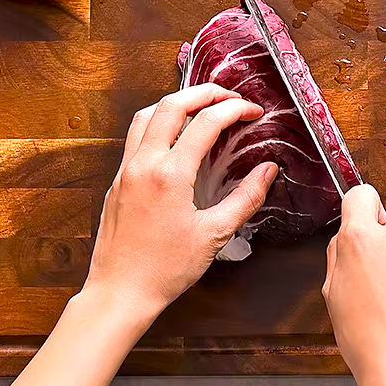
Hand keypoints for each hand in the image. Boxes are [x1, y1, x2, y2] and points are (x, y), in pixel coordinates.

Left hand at [84, 83, 277, 318]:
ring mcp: (126, 170)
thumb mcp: (214, 235)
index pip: (206, 122)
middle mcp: (144, 164)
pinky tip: (174, 137)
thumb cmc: (165, 270)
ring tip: (201, 106)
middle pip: (172, 104)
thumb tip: (268, 170)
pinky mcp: (117, 181)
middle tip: (229, 96)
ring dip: (175, 102)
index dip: (234, 110)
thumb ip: (246, 198)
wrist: (119, 293)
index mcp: (170, 175)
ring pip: (147, 114)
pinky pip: (135, 137)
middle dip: (204, 92)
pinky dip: (158, 123)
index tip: (253, 112)